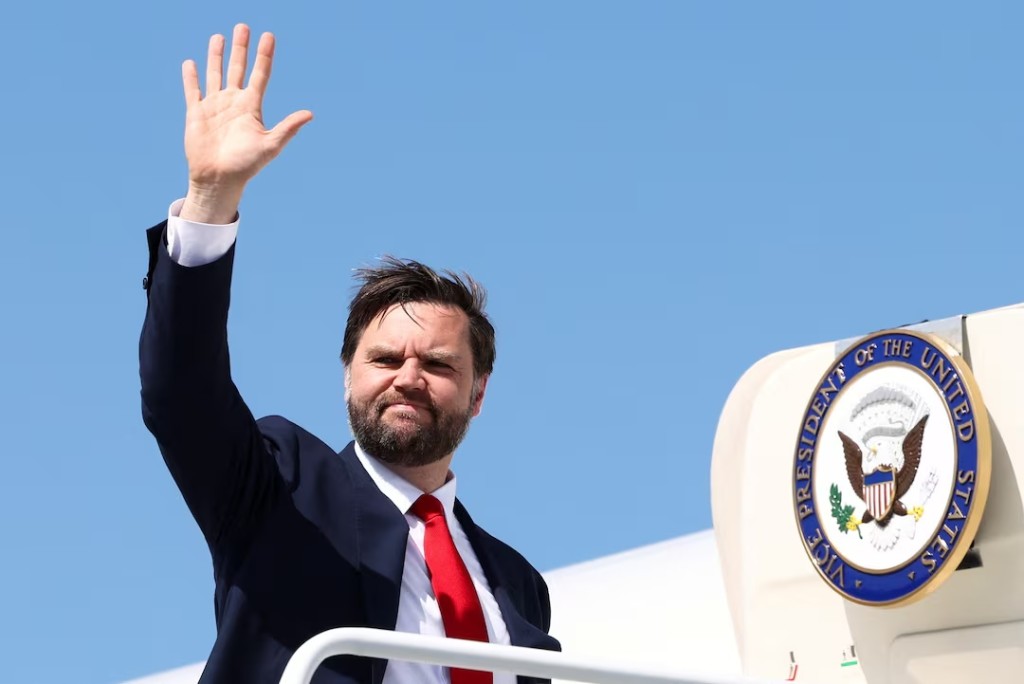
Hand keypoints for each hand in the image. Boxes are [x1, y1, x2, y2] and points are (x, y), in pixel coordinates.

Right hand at [180, 24, 312, 223]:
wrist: (219, 179)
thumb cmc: (246, 165)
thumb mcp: (270, 145)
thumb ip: (288, 128)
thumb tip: (310, 114)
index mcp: (251, 107)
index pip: (260, 75)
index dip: (264, 55)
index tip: (268, 36)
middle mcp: (234, 103)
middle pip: (238, 68)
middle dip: (241, 48)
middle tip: (243, 27)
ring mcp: (214, 106)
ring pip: (216, 74)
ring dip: (216, 55)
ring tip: (219, 36)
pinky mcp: (196, 113)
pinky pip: (193, 90)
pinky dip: (191, 77)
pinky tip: (191, 62)